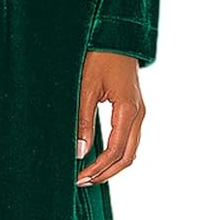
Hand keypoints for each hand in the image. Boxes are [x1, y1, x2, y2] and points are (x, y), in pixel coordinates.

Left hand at [75, 50, 144, 186]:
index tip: (80, 177)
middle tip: (83, 181)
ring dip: (112, 166)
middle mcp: (139, 114)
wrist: (116, 37)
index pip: (116, 152)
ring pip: (131, 150)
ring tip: (90, 173)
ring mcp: (139, 112)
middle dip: (106, 173)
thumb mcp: (86, 89)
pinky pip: (130, 139)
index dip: (98, 169)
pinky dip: (117, 154)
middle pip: (127, 157)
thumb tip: (80, 152)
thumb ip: (83, 121)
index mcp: (128, 110)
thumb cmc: (100, 57)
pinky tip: (100, 157)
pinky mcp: (134, 109)